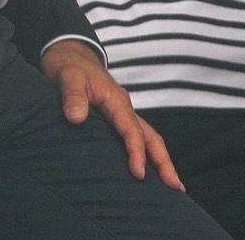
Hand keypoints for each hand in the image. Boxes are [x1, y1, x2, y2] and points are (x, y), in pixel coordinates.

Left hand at [40, 39, 183, 189]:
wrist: (70, 56)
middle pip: (151, 137)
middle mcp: (125, 108)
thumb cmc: (70, 68)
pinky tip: (150, 169)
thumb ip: (72, 97)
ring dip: (161, 160)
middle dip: (164, 162)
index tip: (139, 174)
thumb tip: (76, 118)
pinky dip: (148, 154)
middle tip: (176, 187)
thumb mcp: (68, 78)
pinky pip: (139, 137)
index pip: (132, 130)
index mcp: (117, 100)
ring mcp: (123, 113)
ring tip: (173, 185)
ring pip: (149, 138)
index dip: (136, 152)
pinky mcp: (117, 118)